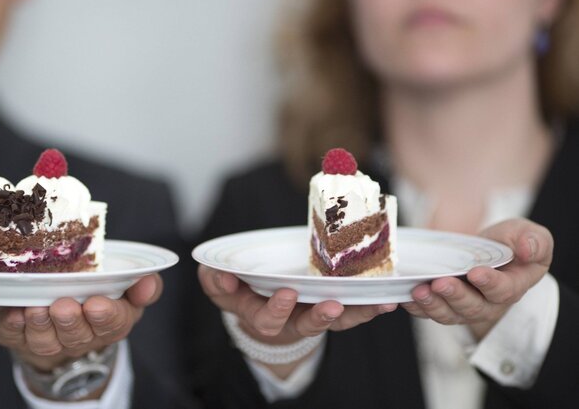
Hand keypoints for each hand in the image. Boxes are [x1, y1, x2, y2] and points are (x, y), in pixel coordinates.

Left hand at [0, 274, 161, 372]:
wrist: (58, 308)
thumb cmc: (95, 292)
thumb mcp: (126, 287)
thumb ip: (144, 284)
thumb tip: (149, 282)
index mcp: (109, 322)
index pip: (114, 323)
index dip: (106, 316)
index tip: (96, 304)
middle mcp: (79, 336)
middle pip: (77, 335)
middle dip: (70, 322)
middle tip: (64, 306)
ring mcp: (47, 339)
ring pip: (45, 340)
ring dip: (40, 325)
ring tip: (36, 308)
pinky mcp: (17, 335)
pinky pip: (13, 335)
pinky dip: (12, 325)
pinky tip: (14, 312)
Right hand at [198, 264, 394, 376]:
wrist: (254, 294)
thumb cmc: (235, 285)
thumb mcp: (219, 282)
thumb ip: (217, 279)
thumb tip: (224, 278)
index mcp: (258, 314)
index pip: (266, 318)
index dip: (277, 308)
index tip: (287, 292)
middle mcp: (287, 321)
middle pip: (304, 326)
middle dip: (318, 316)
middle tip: (333, 305)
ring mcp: (309, 315)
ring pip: (334, 322)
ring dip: (356, 314)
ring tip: (376, 305)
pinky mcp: (328, 308)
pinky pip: (350, 311)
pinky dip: (368, 307)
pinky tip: (386, 300)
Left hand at [401, 218, 552, 339]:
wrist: (488, 251)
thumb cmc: (511, 242)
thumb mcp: (526, 234)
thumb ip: (533, 241)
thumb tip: (527, 249)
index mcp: (513, 286)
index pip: (503, 290)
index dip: (490, 284)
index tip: (475, 273)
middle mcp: (489, 303)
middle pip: (472, 307)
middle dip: (455, 296)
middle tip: (440, 283)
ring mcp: (464, 307)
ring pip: (449, 314)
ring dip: (432, 305)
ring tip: (418, 291)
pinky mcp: (444, 305)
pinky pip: (428, 312)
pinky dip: (415, 307)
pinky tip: (403, 296)